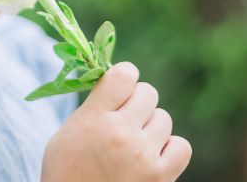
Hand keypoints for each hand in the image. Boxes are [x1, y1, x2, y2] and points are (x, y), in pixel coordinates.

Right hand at [41, 62, 191, 181]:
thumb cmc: (66, 169)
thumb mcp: (67, 131)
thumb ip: (93, 106)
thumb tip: (118, 83)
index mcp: (94, 118)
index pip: (124, 74)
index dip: (124, 76)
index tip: (119, 87)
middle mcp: (121, 133)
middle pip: (148, 93)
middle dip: (137, 101)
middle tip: (124, 118)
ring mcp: (143, 155)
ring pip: (163, 118)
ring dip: (150, 126)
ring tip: (134, 142)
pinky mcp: (160, 176)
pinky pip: (181, 146)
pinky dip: (169, 147)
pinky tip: (152, 155)